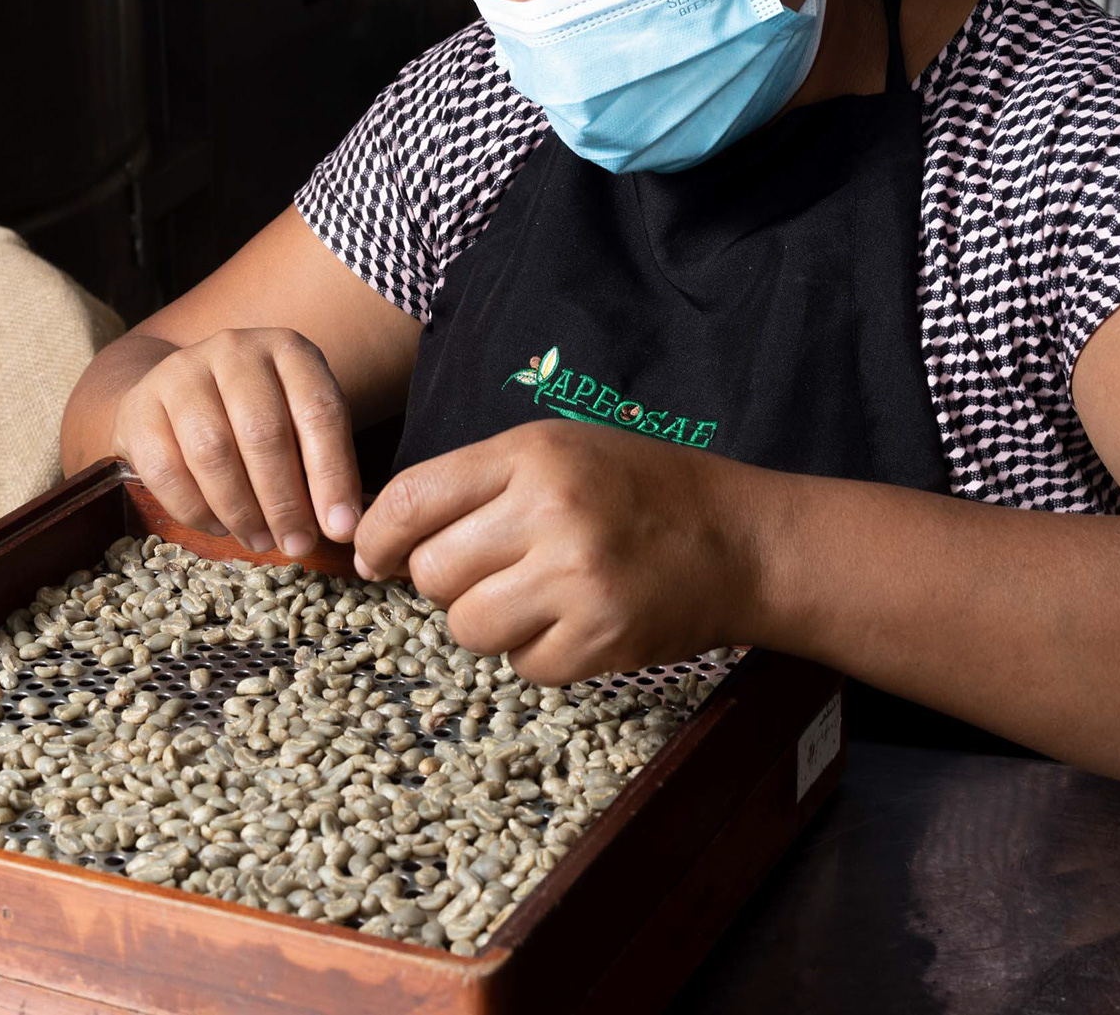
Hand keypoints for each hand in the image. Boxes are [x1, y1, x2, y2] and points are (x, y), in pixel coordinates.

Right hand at [110, 328, 363, 556]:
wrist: (177, 391)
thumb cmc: (254, 415)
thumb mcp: (298, 421)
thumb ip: (321, 463)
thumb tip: (341, 526)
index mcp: (288, 349)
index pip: (318, 411)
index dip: (332, 475)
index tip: (340, 528)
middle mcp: (234, 349)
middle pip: (263, 432)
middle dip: (284, 501)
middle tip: (295, 544)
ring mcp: (181, 373)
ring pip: (212, 451)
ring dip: (240, 509)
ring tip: (258, 539)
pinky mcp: (139, 406)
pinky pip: (166, 469)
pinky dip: (195, 509)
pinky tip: (216, 525)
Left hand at [352, 419, 769, 686]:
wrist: (743, 540)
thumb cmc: (640, 491)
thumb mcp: (560, 452)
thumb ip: (476, 484)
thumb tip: (382, 541)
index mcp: (532, 454)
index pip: (411, 499)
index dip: (377, 537)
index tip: (376, 557)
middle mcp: (551, 511)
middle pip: (433, 572)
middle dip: (445, 582)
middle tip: (489, 573)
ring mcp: (577, 579)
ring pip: (468, 627)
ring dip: (489, 622)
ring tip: (536, 597)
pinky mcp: (601, 639)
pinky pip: (523, 666)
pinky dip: (540, 654)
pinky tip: (576, 622)